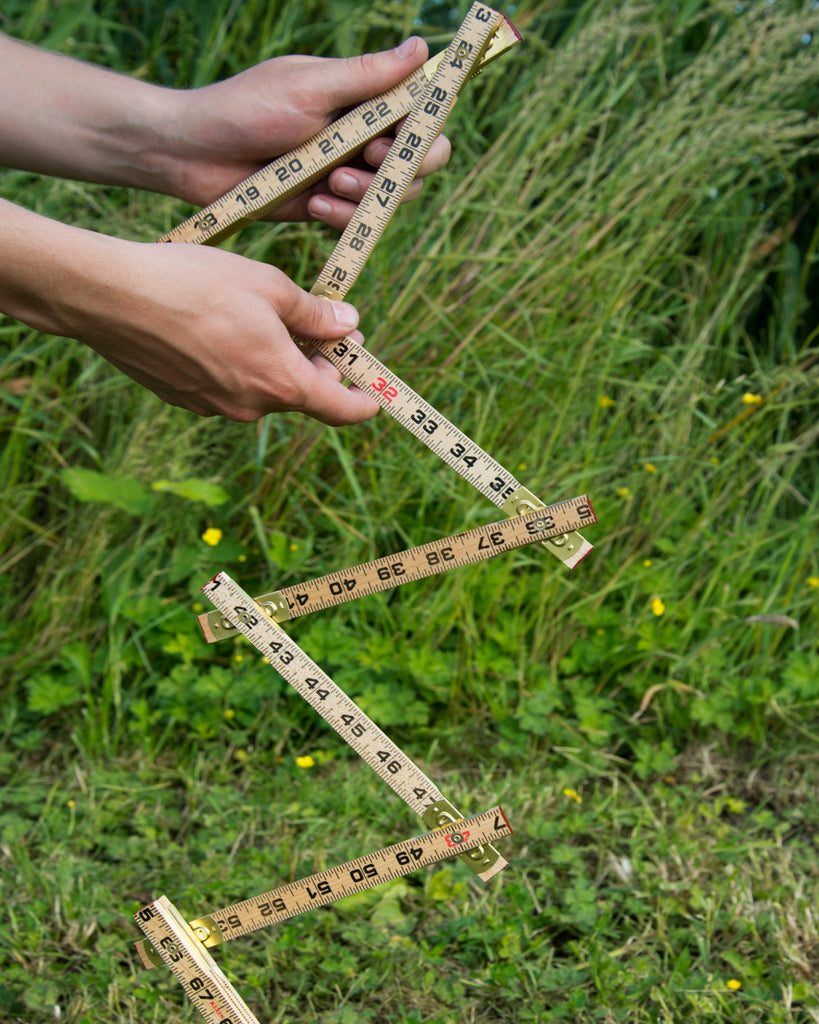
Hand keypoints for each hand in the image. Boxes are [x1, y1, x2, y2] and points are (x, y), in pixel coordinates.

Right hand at [22, 216, 379, 423]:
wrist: (110, 296)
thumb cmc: (195, 284)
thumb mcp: (270, 286)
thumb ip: (315, 313)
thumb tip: (347, 325)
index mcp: (281, 383)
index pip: (341, 410)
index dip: (363, 402)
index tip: (374, 391)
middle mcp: (250, 407)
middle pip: (301, 395)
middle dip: (319, 366)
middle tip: (324, 327)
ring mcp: (213, 407)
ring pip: (262, 389)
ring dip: (276, 362)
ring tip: (266, 317)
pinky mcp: (183, 399)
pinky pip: (226, 386)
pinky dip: (238, 364)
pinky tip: (223, 328)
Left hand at [166, 37, 451, 229]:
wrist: (194, 155)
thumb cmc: (246, 108)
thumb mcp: (309, 87)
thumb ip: (366, 75)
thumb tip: (420, 48)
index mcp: (361, 99)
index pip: (421, 116)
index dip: (421, 131)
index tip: (394, 135)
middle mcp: (360, 136)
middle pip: (418, 162)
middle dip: (399, 168)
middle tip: (367, 159)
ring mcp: (344, 173)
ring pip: (390, 197)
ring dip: (366, 194)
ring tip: (329, 183)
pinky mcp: (326, 206)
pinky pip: (356, 221)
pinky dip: (342, 217)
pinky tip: (314, 205)